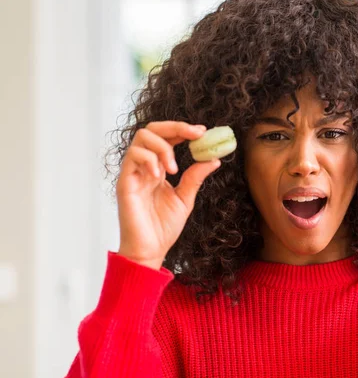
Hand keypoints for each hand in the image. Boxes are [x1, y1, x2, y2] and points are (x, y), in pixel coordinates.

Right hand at [116, 121, 220, 269]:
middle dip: (175, 127)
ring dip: (163, 146)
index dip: (183, 130)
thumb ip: (195, 177)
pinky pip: (132, 157)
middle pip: (152, 130)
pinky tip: (160, 175)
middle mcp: (144, 167)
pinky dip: (150, 160)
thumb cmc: (163, 227)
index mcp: (158, 169)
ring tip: (175, 168)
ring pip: (142, 138)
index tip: (202, 131)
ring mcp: (133, 173)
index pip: (166, 138)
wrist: (150, 250)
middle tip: (196, 134)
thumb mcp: (185, 198)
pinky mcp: (125, 182)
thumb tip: (213, 158)